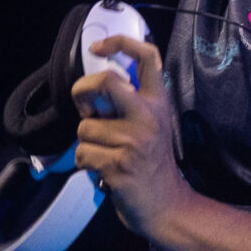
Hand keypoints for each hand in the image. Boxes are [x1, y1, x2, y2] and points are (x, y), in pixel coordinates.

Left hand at [72, 33, 193, 242]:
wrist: (168, 207)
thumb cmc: (153, 167)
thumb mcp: (152, 127)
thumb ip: (129, 106)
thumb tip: (92, 91)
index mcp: (158, 103)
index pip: (147, 57)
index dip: (120, 43)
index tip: (98, 48)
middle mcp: (148, 117)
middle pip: (105, 81)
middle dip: (82, 91)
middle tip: (84, 108)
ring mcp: (134, 141)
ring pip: (84, 129)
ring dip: (87, 145)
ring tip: (106, 156)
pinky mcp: (119, 165)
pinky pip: (83, 155)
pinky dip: (87, 165)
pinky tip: (105, 172)